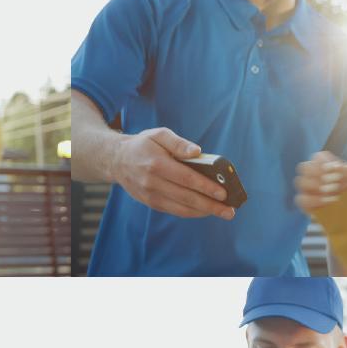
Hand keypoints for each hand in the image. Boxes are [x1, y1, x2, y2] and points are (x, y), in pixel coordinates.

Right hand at [110, 128, 234, 219]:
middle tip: (230, 211)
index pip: (186, 178)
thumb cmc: (143, 144)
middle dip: (210, 205)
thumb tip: (198, 152)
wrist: (116, 160)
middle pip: (187, 197)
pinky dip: (192, 212)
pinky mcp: (151, 203)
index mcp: (156, 164)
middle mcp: (152, 183)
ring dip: (204, 212)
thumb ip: (179, 143)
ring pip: (181, 208)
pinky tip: (205, 211)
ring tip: (222, 212)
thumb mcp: (159, 134)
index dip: (206, 187)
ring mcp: (151, 196)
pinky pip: (175, 211)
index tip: (223, 193)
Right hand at [295, 151, 346, 213]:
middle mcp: (309, 174)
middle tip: (337, 179)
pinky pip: (302, 199)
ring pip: (301, 182)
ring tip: (335, 189)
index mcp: (321, 164)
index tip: (338, 167)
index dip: (326, 161)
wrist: (346, 211)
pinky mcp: (303, 202)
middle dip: (320, 172)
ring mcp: (304, 188)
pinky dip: (316, 199)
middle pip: (304, 167)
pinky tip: (330, 200)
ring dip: (318, 185)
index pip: (317, 157)